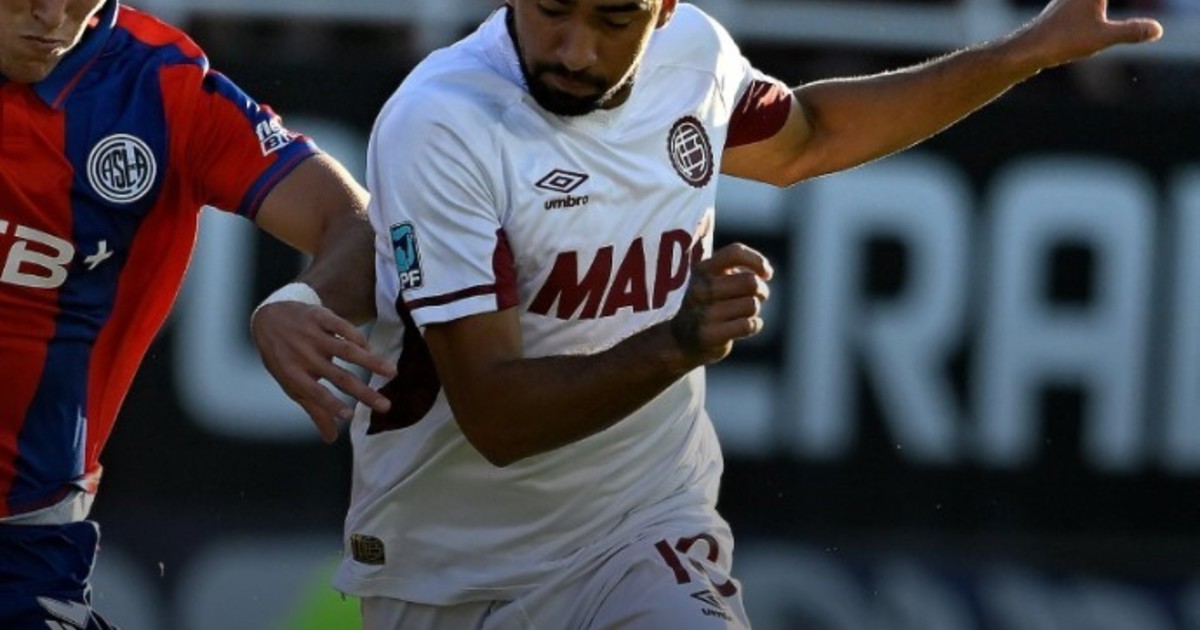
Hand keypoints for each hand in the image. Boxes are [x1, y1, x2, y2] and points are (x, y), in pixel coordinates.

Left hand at [250, 301, 395, 442]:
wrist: (270, 318)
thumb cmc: (285, 358)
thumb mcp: (292, 383)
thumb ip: (314, 409)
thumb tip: (331, 439)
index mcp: (293, 374)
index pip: (315, 393)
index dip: (331, 405)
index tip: (350, 416)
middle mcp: (303, 355)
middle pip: (339, 376)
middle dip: (364, 392)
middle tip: (386, 406)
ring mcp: (313, 335)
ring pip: (347, 350)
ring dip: (371, 362)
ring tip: (392, 372)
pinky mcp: (321, 316)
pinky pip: (344, 327)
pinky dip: (359, 339)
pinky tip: (370, 349)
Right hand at [669, 242, 772, 365]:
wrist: (680, 340)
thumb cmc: (708, 305)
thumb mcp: (714, 280)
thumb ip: (736, 270)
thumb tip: (765, 273)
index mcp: (702, 269)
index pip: (734, 253)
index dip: (757, 261)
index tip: (767, 274)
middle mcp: (700, 288)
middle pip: (750, 281)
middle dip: (761, 291)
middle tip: (757, 297)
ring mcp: (702, 313)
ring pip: (751, 305)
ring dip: (754, 310)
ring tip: (742, 314)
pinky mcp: (708, 335)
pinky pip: (747, 325)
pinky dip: (754, 325)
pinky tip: (745, 326)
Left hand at [1020, 0, 1162, 67]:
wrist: (1027, 49)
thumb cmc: (1063, 40)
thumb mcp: (1102, 37)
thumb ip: (1131, 31)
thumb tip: (1158, 30)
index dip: (1114, 5)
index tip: (1101, 20)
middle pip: (1098, 0)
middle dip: (1102, 5)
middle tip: (1099, 27)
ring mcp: (1066, 0)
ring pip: (1088, 3)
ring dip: (1096, 6)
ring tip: (1096, 19)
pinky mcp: (1059, 9)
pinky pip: (1078, 5)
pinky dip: (1089, 6)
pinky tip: (1088, 13)